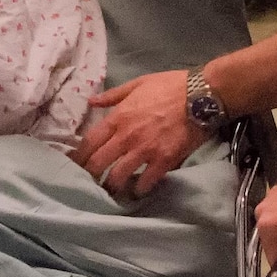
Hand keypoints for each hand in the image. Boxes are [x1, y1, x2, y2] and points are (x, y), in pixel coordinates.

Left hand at [74, 70, 206, 197]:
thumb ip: (113, 95)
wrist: (202, 94)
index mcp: (118, 117)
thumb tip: (91, 101)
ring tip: (111, 192)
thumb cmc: (171, 86)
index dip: (78, 157)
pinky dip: (140, 189)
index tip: (74, 165)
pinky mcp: (164, 160)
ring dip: (112, 187)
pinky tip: (137, 192)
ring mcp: (145, 150)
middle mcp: (127, 136)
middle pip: (98, 163)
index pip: (89, 142)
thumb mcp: (138, 83)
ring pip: (118, 176)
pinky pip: (146, 181)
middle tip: (89, 184)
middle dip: (90, 176)